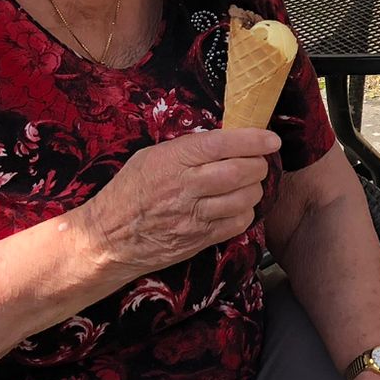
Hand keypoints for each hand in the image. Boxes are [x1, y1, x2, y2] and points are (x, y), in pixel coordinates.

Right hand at [79, 128, 279, 280]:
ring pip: (243, 199)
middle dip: (258, 166)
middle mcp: (185, 188)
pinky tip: (238, 206)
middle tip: (259, 163)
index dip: (252, 140)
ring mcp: (193, 216)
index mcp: (172, 160)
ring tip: (249, 184)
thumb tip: (224, 141)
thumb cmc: (129, 192)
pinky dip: (245, 213)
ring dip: (255, 190)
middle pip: (239, 173)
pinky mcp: (199, 239)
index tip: (271, 139)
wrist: (108, 238)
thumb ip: (186, 149)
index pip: (222, 145)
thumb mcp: (150, 157)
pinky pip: (236, 224)